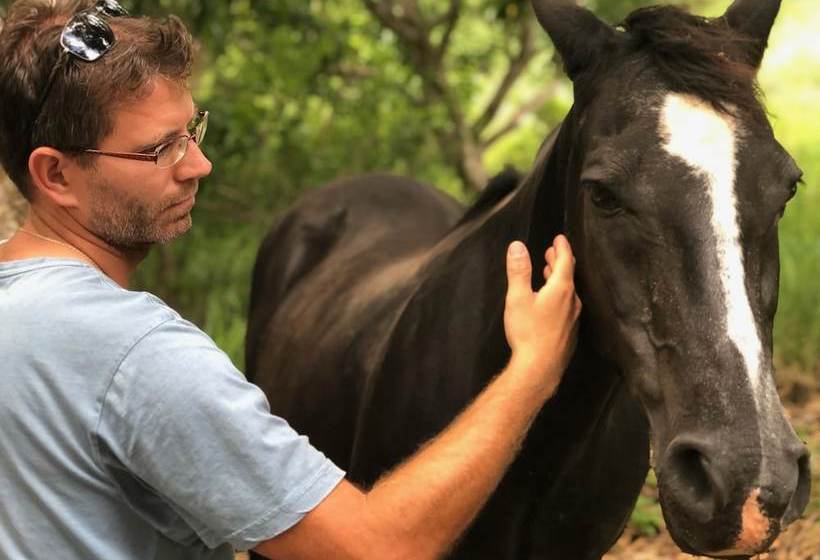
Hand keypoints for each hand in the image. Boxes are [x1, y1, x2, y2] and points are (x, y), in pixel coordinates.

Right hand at [503, 236, 580, 395]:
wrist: (540, 368)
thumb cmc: (528, 332)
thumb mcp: (518, 297)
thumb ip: (519, 271)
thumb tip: (517, 246)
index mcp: (561, 289)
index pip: (566, 260)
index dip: (562, 247)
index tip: (560, 238)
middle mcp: (572, 301)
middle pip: (568, 275)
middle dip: (559, 261)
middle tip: (552, 252)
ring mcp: (573, 318)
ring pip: (569, 292)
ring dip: (559, 280)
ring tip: (549, 274)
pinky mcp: (570, 332)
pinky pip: (567, 307)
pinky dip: (560, 297)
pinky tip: (551, 304)